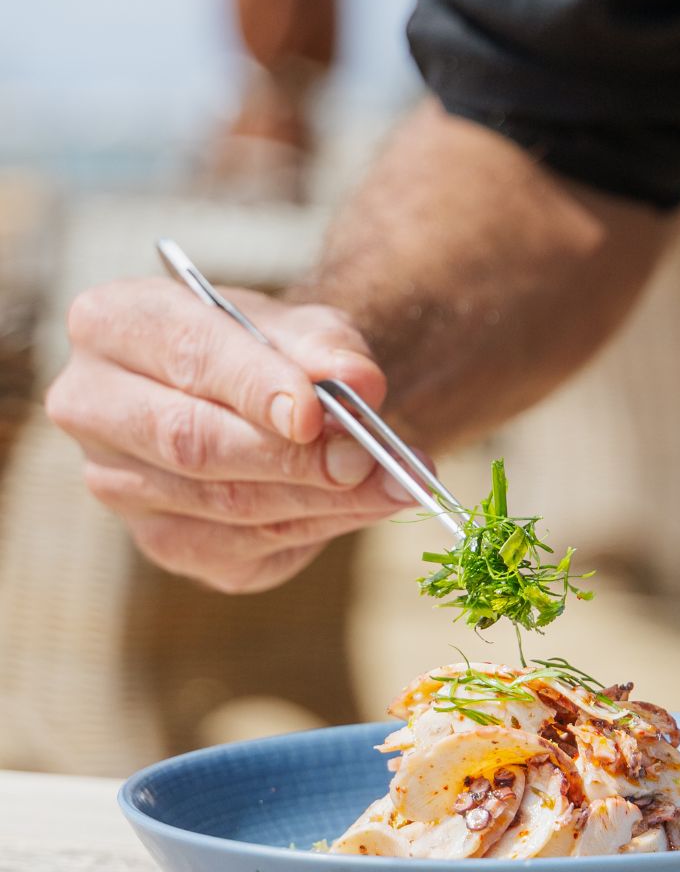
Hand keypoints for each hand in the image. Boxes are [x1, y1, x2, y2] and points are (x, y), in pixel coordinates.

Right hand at [47, 279, 412, 592]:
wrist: (262, 401)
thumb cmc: (273, 352)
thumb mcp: (304, 328)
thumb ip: (329, 346)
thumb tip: (360, 384)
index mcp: (111, 324)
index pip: (184, 355)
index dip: (253, 387)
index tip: (316, 413)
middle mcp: (92, 407)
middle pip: (191, 442)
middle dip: (291, 456)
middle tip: (368, 459)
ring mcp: (120, 486)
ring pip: (225, 504)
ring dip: (321, 499)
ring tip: (395, 483)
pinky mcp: (164, 543)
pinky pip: (246, 547)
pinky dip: (318, 528)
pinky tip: (365, 507)